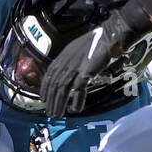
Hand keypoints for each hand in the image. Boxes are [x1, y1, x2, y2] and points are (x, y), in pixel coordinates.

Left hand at [38, 0, 151, 116]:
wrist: (107, 37)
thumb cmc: (94, 42)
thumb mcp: (75, 50)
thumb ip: (69, 61)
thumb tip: (67, 73)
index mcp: (61, 58)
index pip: (49, 76)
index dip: (44, 89)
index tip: (43, 99)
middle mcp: (65, 63)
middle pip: (54, 86)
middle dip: (51, 101)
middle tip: (50, 113)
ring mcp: (74, 68)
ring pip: (62, 90)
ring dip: (59, 104)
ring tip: (58, 115)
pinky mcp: (86, 73)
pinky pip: (79, 91)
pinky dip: (77, 101)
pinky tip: (75, 110)